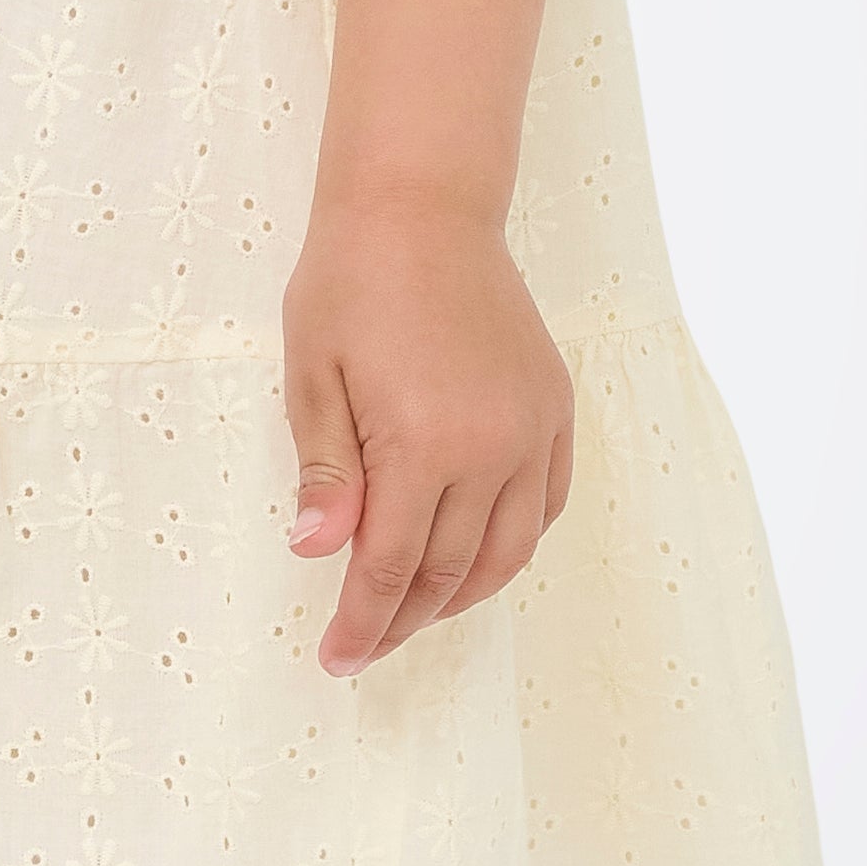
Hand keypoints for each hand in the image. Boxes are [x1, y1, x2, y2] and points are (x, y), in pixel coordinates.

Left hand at [281, 192, 574, 677]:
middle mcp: (491, 448)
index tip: (337, 659)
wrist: (422, 206)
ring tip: (417, 611)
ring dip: (463, 596)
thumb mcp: (312, 377)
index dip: (362, 622)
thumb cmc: (350, 283)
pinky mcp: (554, 408)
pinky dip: (515, 546)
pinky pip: (547, 505)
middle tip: (366, 644)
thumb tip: (318, 553)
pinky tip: (478, 557)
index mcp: (423, 444)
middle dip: (404, 620)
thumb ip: (325, 472)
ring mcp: (532, 429)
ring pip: (509, 552)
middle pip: (451, 573)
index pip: (390, 567)